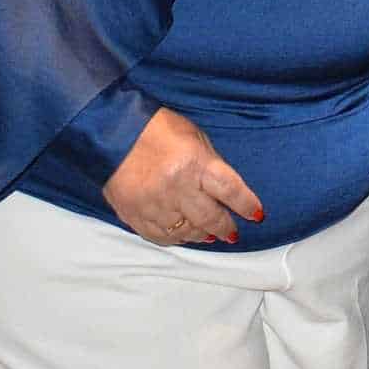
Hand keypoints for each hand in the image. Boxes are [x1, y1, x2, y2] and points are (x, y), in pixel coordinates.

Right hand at [102, 108, 263, 245]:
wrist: (112, 132)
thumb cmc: (157, 129)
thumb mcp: (195, 137)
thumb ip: (211, 165)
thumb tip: (224, 192)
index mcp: (195, 164)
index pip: (231, 191)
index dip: (246, 205)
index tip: (256, 215)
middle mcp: (177, 188)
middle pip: (210, 218)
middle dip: (225, 228)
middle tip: (232, 232)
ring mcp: (154, 205)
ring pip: (186, 232)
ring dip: (201, 234)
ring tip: (210, 234)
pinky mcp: (134, 215)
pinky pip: (160, 237)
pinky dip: (175, 239)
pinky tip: (184, 235)